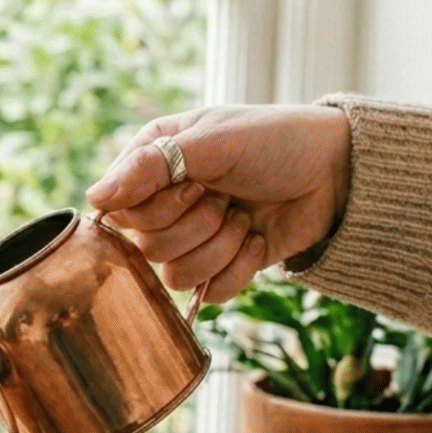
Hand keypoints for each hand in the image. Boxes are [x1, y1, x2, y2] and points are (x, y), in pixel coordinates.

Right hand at [87, 104, 352, 303]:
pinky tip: (257, 240)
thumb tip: (94, 200)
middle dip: (198, 225)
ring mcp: (191, 238)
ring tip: (246, 218)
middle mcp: (163, 203)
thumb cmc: (275, 140)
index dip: (157, 208)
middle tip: (227, 198)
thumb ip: (151, 167)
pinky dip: (239, 269)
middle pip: (146, 248)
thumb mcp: (213, 140)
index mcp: (151, 164)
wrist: (337, 172)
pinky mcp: (220, 267)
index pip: (119, 212)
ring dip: (221, 247)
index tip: (196, 183)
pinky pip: (207, 292)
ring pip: (175, 276)